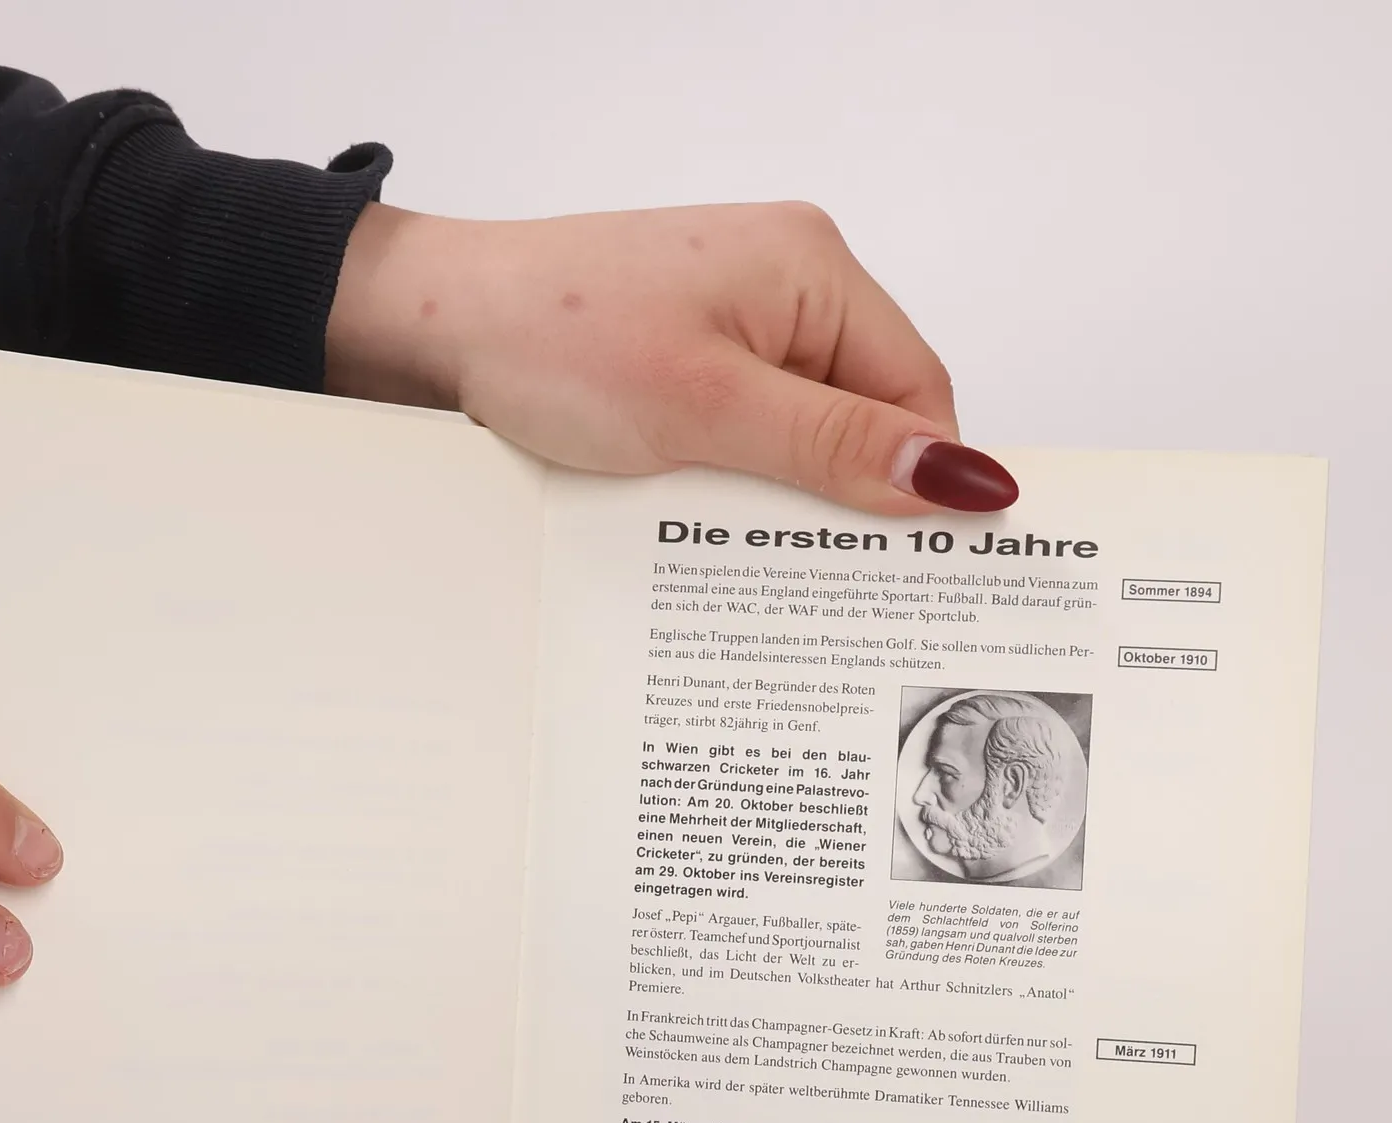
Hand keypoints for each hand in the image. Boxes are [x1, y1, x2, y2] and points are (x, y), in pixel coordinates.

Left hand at [325, 201, 1015, 514]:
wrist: (434, 327)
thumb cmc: (552, 338)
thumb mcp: (708, 406)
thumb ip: (833, 446)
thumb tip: (957, 477)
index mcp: (814, 269)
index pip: (918, 390)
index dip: (922, 479)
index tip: (916, 566)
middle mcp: (785, 287)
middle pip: (867, 416)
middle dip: (850, 498)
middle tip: (831, 585)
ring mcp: (733, 324)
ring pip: (804, 436)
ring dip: (785, 499)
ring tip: (755, 555)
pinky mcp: (688, 361)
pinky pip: (748, 435)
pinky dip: (737, 484)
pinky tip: (711, 526)